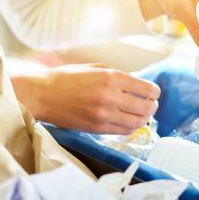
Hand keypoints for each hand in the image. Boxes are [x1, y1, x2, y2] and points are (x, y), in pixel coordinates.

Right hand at [12, 63, 159, 133]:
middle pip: (146, 107)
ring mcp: (104, 115)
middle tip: (151, 104)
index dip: (154, 92)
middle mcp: (110, 96)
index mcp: (111, 78)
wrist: (43, 94)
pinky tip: (128, 121)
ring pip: (137, 122)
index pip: (147, 89)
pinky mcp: (97, 128)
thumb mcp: (96, 68)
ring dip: (143, 119)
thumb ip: (118, 76)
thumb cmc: (67, 78)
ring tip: (141, 114)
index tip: (153, 93)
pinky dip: (130, 127)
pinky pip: (123, 131)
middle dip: (152, 106)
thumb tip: (138, 84)